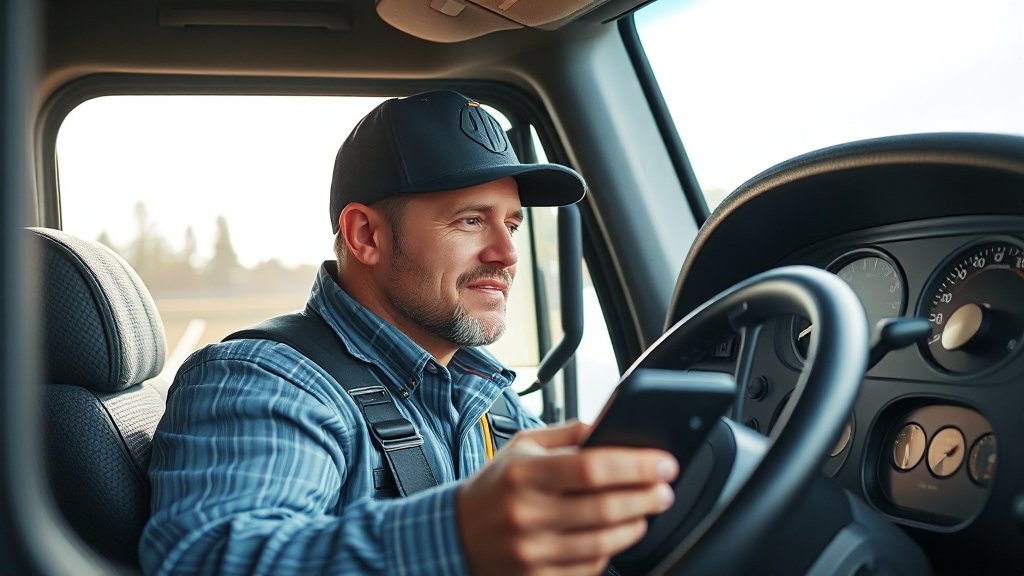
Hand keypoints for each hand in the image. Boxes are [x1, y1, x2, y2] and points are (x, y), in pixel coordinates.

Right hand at [457, 421, 678, 575]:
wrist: (454, 536)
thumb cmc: (494, 486)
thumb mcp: (522, 446)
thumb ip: (568, 433)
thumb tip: (612, 424)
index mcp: (524, 473)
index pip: (592, 468)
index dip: (636, 466)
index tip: (663, 463)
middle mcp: (527, 514)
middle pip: (605, 508)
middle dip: (646, 497)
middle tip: (664, 489)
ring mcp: (531, 551)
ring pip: (604, 542)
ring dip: (636, 525)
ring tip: (645, 511)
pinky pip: (589, 568)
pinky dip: (610, 551)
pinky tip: (615, 535)